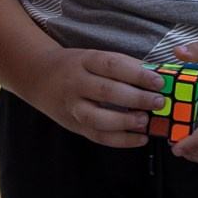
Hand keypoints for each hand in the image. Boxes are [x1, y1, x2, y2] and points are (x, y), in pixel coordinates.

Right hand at [26, 48, 169, 147]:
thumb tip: (156, 74)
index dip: (137, 74)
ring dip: (125, 122)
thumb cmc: (75, 66)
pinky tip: (140, 138)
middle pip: (106, 91)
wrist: (38, 77)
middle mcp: (76, 83)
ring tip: (146, 121)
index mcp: (85, 61)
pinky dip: (121, 140)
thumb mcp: (93, 57)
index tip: (159, 81)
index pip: (112, 66)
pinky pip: (97, 136)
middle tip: (158, 102)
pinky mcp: (74, 126)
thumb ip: (122, 66)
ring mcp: (73, 107)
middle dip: (135, 98)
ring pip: (97, 118)